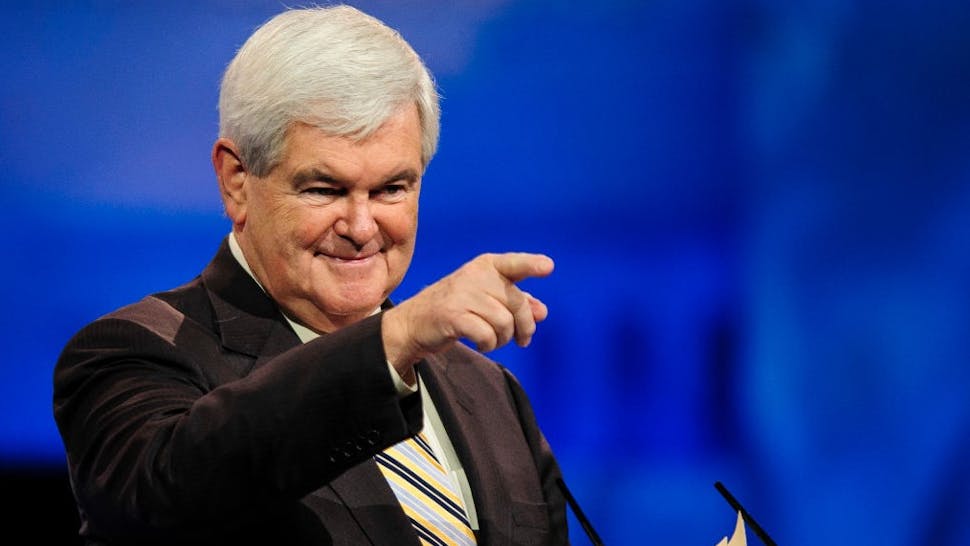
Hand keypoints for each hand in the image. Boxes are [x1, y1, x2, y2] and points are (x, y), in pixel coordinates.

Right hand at [382, 252, 553, 377]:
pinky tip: (481, 343)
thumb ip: (517, 302)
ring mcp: (462, 294)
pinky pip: (486, 335)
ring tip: (493, 340)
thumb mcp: (488, 299)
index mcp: (486, 266)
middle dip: (524, 327)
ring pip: (504, 323)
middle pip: (517, 305)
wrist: (416, 322)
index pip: (513, 264)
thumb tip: (542, 312)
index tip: (548, 267)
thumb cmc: (458, 308)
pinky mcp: (453, 315)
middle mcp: (475, 276)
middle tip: (522, 340)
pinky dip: (488, 344)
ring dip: (503, 339)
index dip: (531, 265)